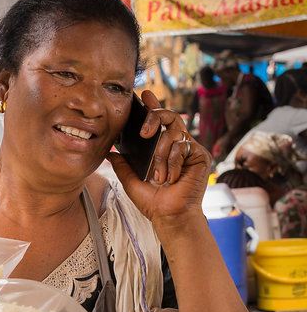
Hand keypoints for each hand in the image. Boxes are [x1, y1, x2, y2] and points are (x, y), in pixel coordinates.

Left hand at [106, 90, 210, 233]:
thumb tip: (109, 153)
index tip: (144, 95)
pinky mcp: (201, 155)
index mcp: (163, 148)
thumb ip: (122, 165)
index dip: (153, 107)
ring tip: (158, 176)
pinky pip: (182, 147)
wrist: (169, 217)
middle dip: (154, 118)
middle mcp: (178, 145)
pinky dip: (172, 163)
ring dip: (161, 156)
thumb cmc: (153, 201)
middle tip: (144, 132)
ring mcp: (191, 149)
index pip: (159, 122)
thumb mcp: (131, 181)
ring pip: (173, 134)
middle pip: (170, 117)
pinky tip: (170, 178)